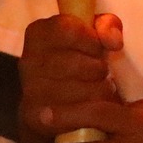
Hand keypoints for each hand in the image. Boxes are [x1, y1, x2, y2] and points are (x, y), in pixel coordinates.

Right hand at [17, 12, 122, 142]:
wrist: (54, 109)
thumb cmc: (79, 63)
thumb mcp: (93, 37)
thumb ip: (106, 27)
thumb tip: (114, 41)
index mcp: (39, 34)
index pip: (68, 29)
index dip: (91, 40)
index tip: (97, 48)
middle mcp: (28, 60)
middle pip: (78, 63)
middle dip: (99, 69)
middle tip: (101, 73)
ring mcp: (31, 90)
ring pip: (82, 89)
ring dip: (101, 91)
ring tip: (100, 89)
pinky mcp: (35, 116)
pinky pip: (77, 113)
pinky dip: (93, 110)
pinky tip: (92, 106)